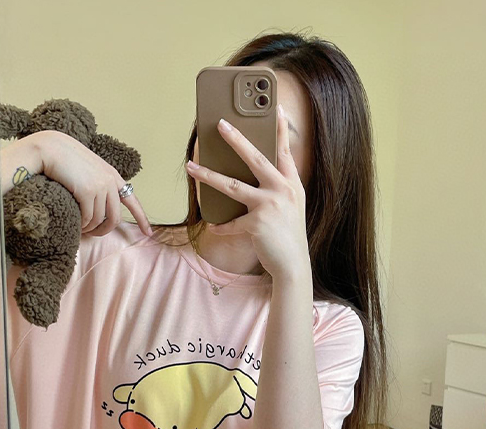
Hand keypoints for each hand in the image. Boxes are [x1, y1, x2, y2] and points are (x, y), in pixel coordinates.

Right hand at [18, 130, 151, 237]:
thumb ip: (100, 184)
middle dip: (105, 230)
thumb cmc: (66, 160)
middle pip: (115, 218)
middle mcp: (110, 181)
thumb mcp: (90, 169)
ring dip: (91, 229)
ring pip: (100, 220)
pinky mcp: (87, 192)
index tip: (149, 233)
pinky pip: (88, 218)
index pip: (132, 200)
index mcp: (113, 176)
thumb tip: (102, 209)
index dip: (142, 218)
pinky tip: (77, 226)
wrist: (50, 148)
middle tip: (94, 234)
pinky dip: (83, 226)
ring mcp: (100, 186)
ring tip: (81, 229)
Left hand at [185, 104, 308, 280]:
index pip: (284, 151)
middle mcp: (282, 190)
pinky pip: (231, 222)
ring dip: (208, 175)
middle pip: (254, 158)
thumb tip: (250, 178)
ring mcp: (270, 205)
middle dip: (236, 139)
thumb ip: (277, 190)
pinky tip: (213, 226)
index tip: (276, 107)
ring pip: (232, 185)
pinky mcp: (257, 223)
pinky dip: (222, 226)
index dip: (280, 129)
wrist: (293, 264)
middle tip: (221, 124)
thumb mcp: (290, 208)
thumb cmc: (288, 236)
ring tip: (191, 167)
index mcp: (292, 184)